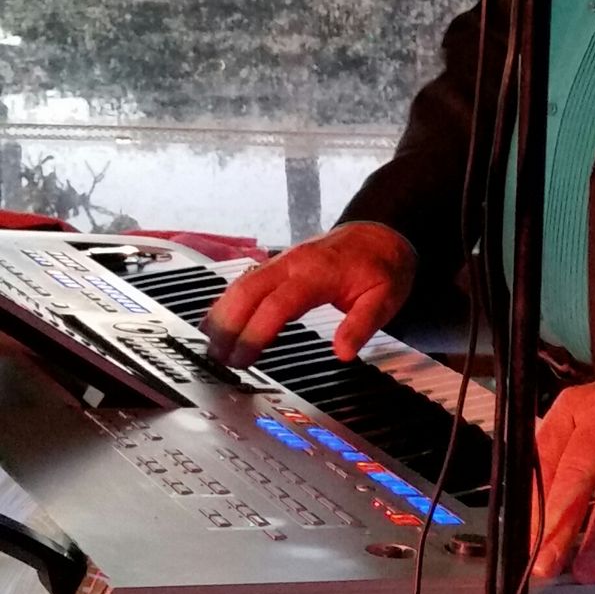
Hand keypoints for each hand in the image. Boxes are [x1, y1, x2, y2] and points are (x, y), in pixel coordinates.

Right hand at [201, 222, 415, 368]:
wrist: (381, 234)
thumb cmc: (382, 266)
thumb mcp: (385, 298)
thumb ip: (362, 325)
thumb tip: (342, 352)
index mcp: (317, 272)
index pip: (277, 304)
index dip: (255, 333)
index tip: (243, 359)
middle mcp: (293, 263)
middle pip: (247, 290)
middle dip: (227, 324)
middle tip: (217, 357)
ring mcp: (282, 261)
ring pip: (241, 283)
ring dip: (221, 313)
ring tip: (209, 345)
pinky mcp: (278, 264)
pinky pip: (246, 280)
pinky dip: (228, 300)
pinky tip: (216, 320)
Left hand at [533, 362, 594, 583]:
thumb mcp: (588, 427)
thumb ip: (563, 467)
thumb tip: (535, 526)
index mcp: (572, 408)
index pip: (544, 458)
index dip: (533, 504)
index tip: (525, 545)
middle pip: (579, 471)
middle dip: (560, 522)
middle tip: (547, 564)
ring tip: (588, 571)